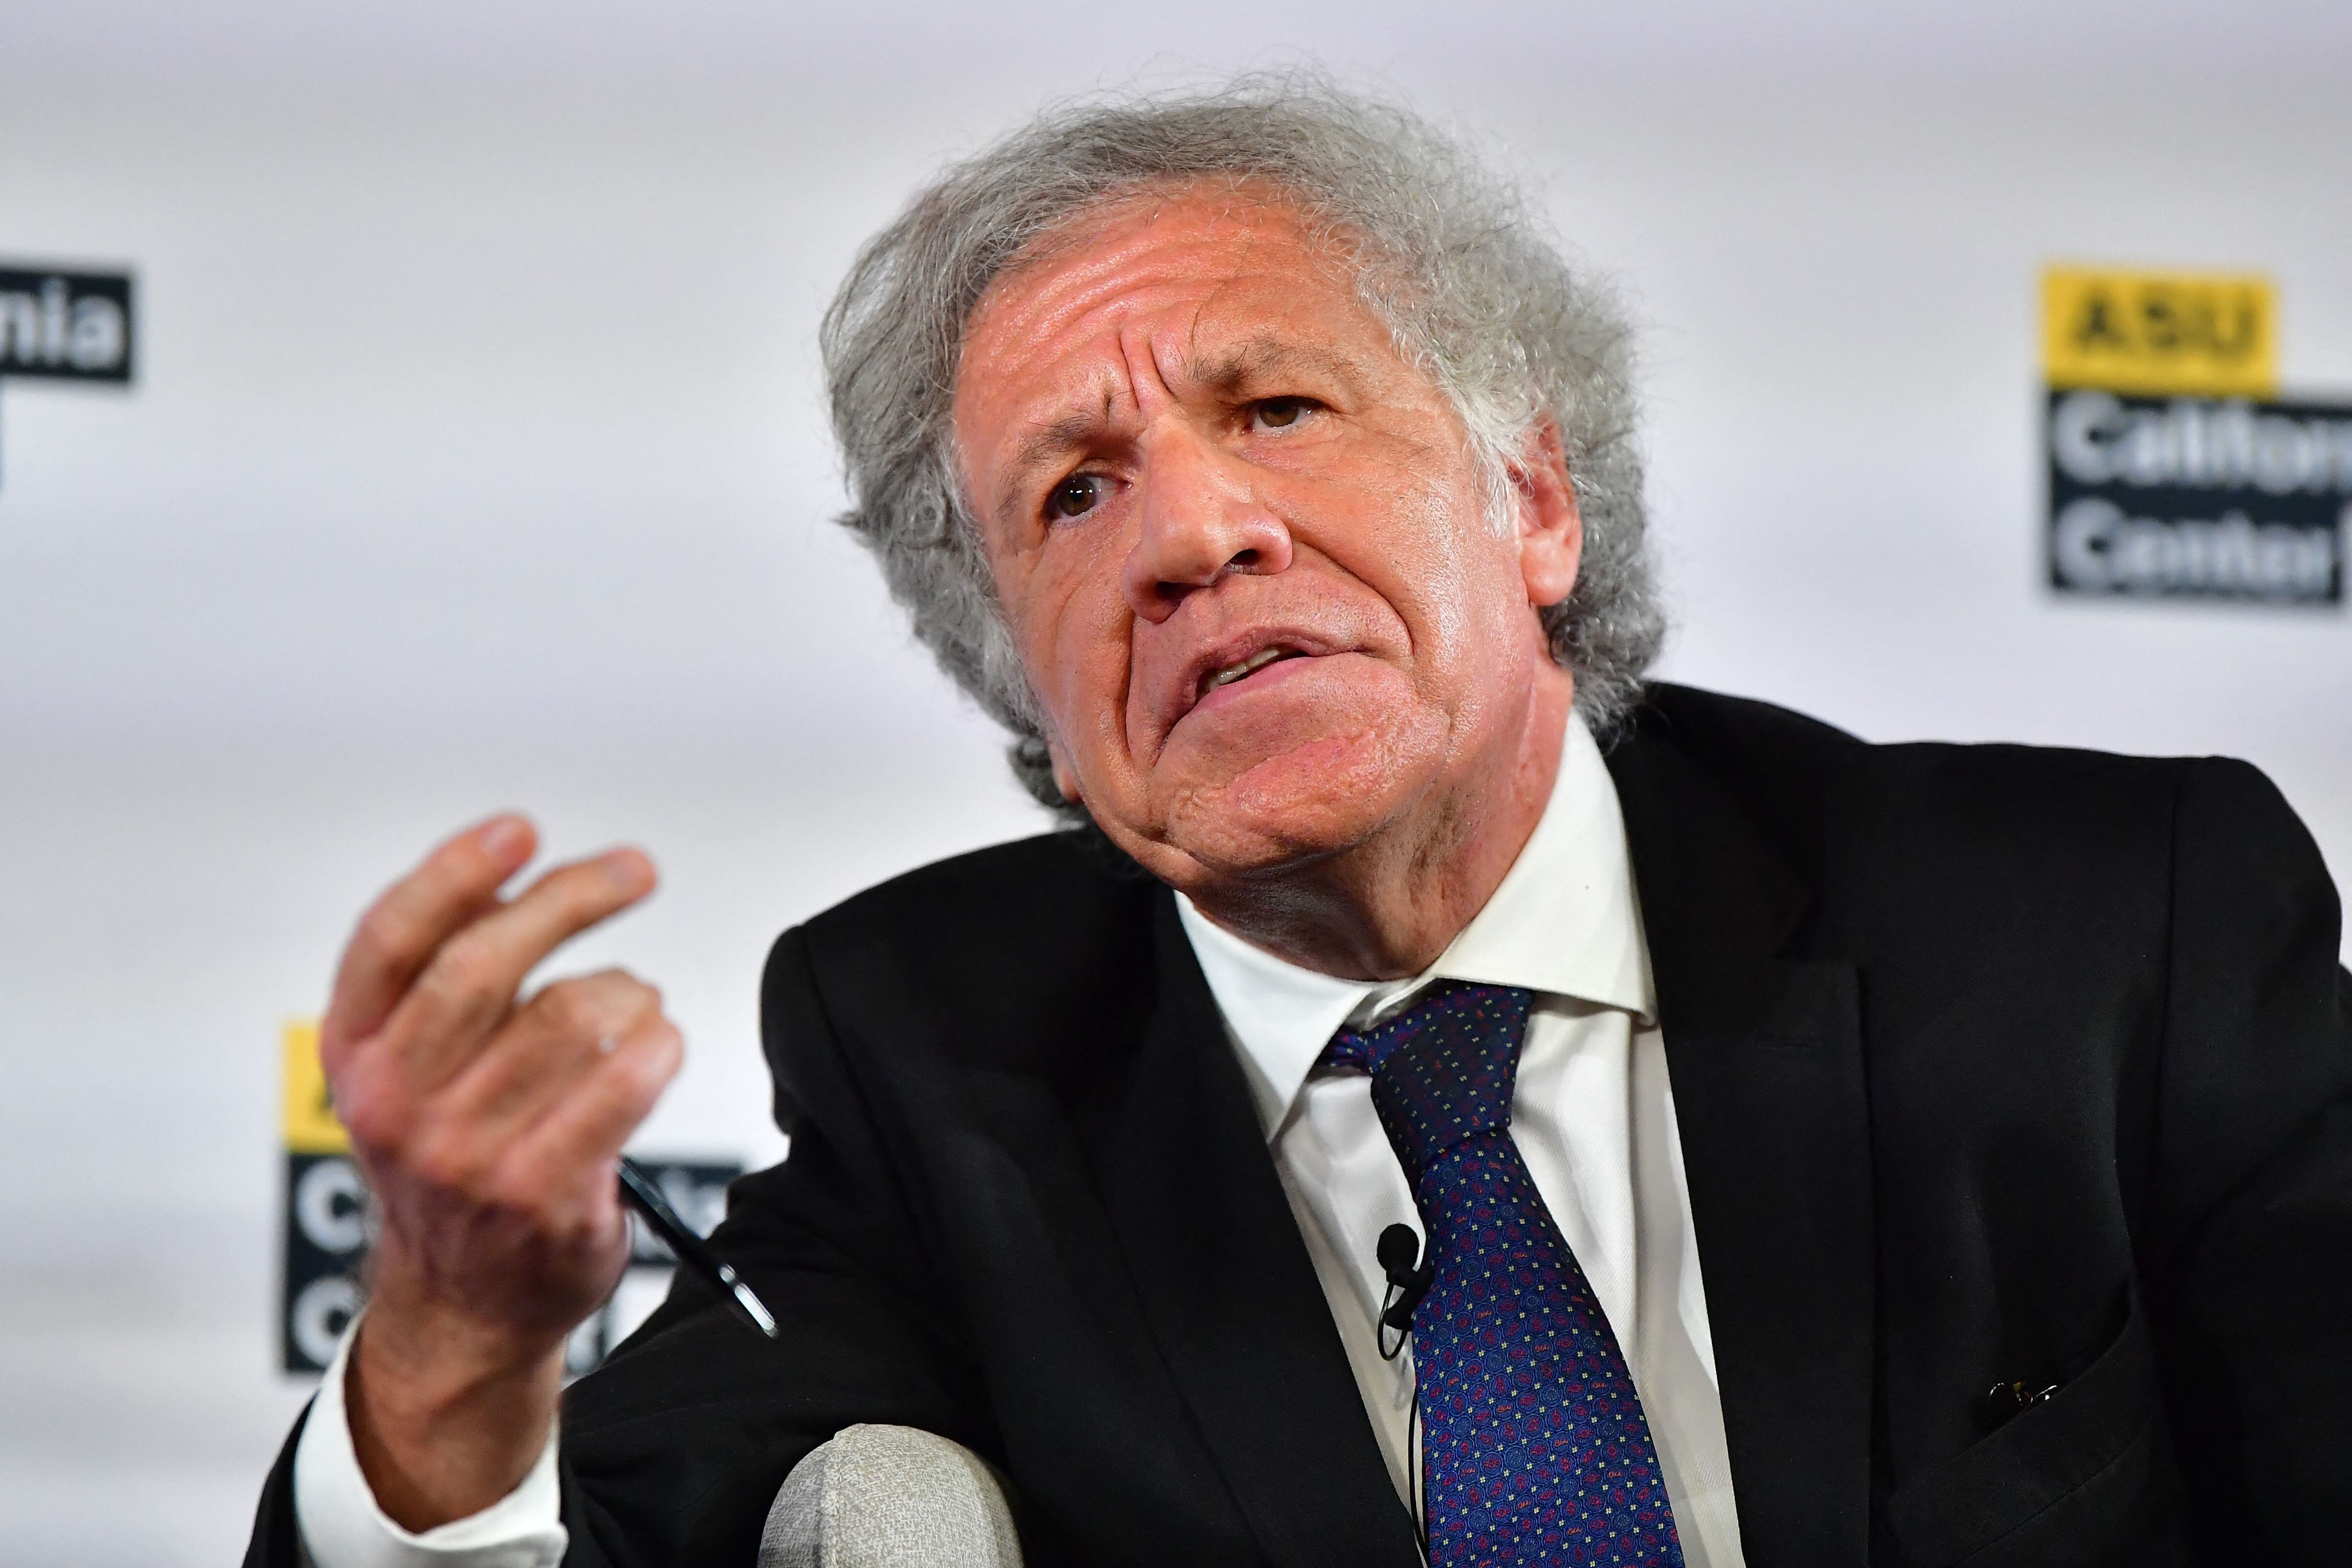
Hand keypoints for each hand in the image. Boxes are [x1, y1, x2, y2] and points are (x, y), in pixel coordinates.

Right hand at [320, 815, 681, 1528]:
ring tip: (637, 1008)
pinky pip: (626, 1082)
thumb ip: (441, 980)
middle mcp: (401, 1102)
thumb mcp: (408, 1071)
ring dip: (630, 993)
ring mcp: (468, 1154)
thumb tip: (508, 885)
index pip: (394, 939)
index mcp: (355, 1056)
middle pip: (491, 961)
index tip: (520, 828)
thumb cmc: (450, 1163)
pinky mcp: (542, 1193)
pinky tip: (658, 1047)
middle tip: (631, 870)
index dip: (457, 871)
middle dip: (575, 896)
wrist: (461, 1304)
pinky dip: (659, 1047)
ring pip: (577, 1014)